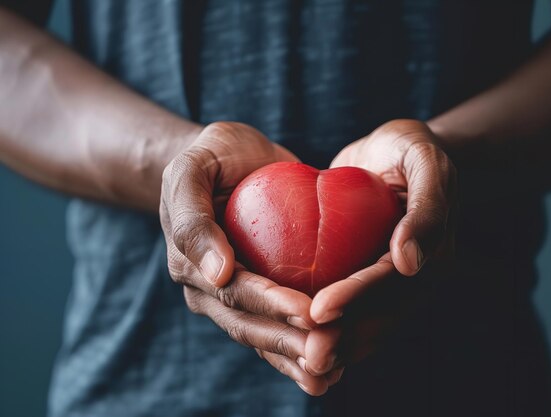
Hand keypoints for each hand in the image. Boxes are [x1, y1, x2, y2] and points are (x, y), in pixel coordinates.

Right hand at [159, 122, 329, 393]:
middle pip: (248, 323)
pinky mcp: (257, 294)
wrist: (228, 159)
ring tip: (332, 372)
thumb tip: (216, 274)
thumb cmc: (213, 156)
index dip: (270, 304)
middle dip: (288, 341)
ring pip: (261, 335)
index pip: (233, 291)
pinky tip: (330, 368)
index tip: (309, 313)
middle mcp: (207, 287)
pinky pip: (275, 325)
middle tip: (329, 352)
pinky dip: (297, 350)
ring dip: (294, 357)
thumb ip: (192, 217)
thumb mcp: (193, 167)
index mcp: (190, 261)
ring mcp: (230, 295)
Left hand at [303, 119, 456, 379]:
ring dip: (340, 346)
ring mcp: (395, 284)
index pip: (393, 281)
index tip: (320, 311)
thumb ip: (427, 207)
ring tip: (303, 364)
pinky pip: (355, 311)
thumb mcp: (424, 160)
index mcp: (434, 252)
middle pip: (382, 315)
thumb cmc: (409, 148)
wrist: (396, 152)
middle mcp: (417, 276)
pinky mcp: (371, 281)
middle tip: (309, 357)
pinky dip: (333, 330)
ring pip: (370, 323)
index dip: (358, 297)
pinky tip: (299, 343)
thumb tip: (410, 262)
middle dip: (347, 338)